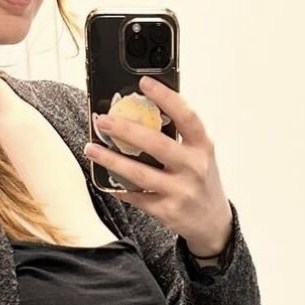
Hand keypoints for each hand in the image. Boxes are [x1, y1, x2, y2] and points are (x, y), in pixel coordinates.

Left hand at [83, 76, 232, 257]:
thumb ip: (179, 136)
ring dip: (111, 160)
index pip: (187, 117)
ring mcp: (180, 191)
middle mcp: (193, 168)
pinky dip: (118, 187)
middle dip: (126, 130)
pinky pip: (136, 196)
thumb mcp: (199, 155)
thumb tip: (142, 110)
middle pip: (157, 145)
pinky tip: (105, 179)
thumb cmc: (202, 181)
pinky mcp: (166, 211)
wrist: (212, 222)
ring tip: (92, 149)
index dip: (166, 97)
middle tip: (103, 121)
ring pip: (139, 174)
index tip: (144, 83)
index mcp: (202, 147)